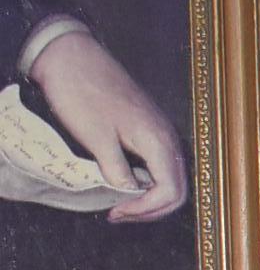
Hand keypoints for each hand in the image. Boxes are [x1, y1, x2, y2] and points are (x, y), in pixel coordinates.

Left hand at [27, 28, 187, 221]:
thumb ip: (117, 172)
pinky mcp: (148, 127)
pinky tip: (123, 182)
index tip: (115, 211)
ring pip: (169, 178)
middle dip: (151, 209)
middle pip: (176, 189)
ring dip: (148, 197)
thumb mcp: (97, 140)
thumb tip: (128, 192)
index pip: (170, 192)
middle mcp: (166, 136)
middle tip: (119, 213)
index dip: (145, 210)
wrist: (72, 56)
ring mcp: (159, 130)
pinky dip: (144, 180)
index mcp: (158, 140)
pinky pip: (158, 164)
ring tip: (120, 202)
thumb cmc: (82, 93)